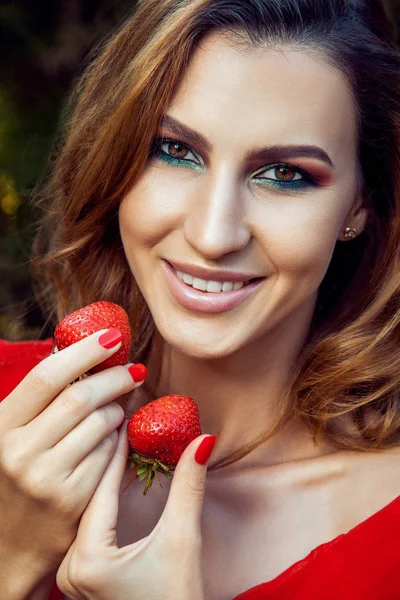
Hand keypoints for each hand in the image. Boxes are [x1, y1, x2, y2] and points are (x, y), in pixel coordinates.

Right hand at [0, 329, 144, 577]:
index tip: (112, 337)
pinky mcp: (73, 499)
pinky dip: (119, 437)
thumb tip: (77, 348)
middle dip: (114, 377)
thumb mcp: (13, 434)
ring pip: (101, 424)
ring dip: (118, 408)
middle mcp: (19, 451)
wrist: (12, 543)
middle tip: (133, 369)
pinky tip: (116, 434)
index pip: (46, 377)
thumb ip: (40, 399)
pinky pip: (110, 453)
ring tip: (119, 405)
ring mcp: (46, 478)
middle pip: (80, 398)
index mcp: (1, 427)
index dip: (83, 351)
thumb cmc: (18, 475)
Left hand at [56, 420, 216, 599]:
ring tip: (126, 444)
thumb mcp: (182, 541)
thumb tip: (201, 441)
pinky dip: (109, 501)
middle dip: (111, 460)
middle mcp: (70, 568)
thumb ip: (188, 488)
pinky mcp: (82, 577)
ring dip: (109, 478)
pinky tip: (123, 479)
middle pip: (92, 498)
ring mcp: (72, 575)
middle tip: (126, 424)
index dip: (117, 450)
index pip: (101, 489)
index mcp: (87, 560)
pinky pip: (92, 526)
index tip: (127, 419)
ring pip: (90, 511)